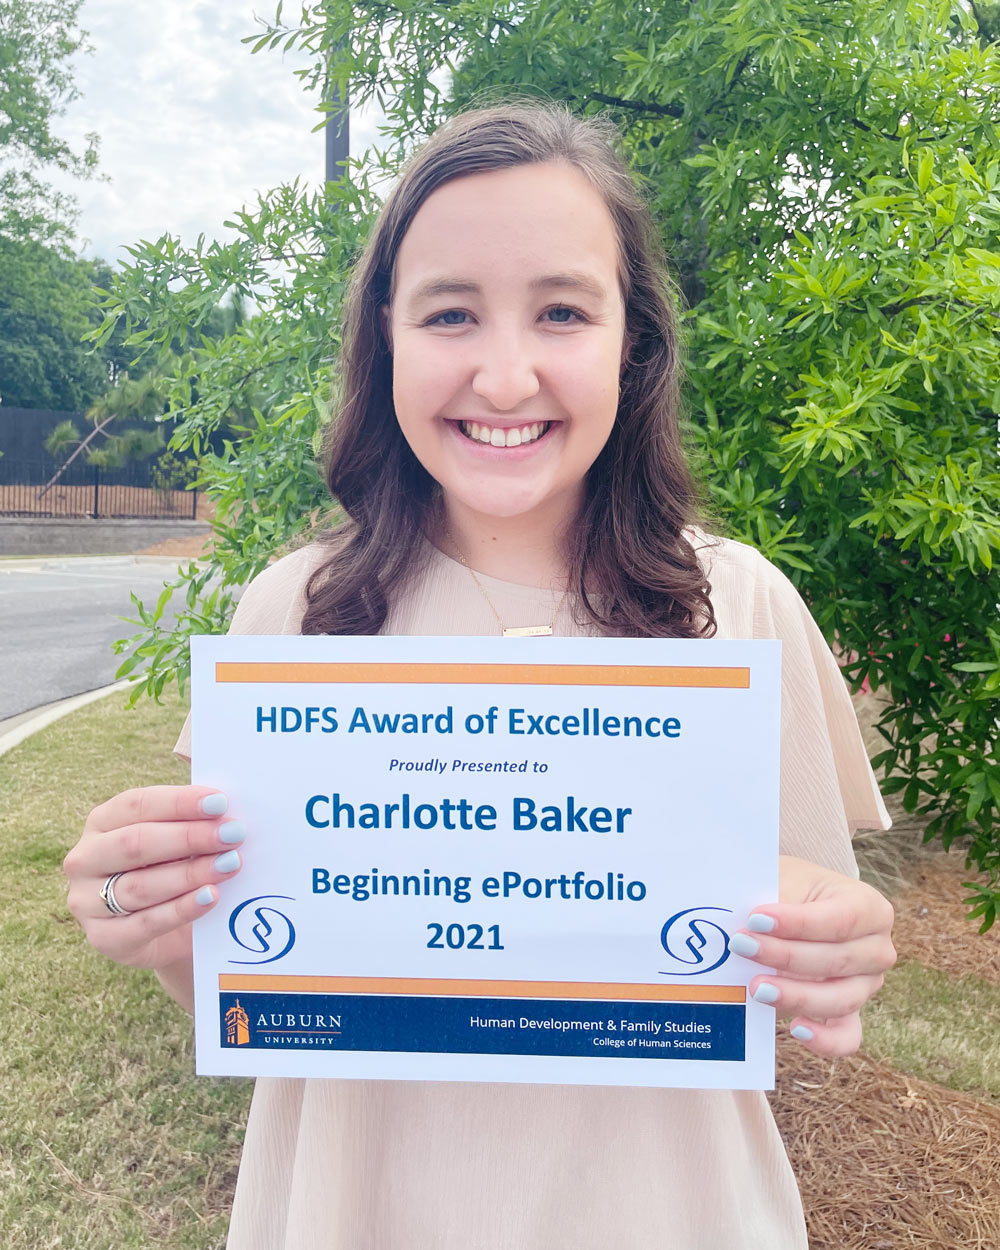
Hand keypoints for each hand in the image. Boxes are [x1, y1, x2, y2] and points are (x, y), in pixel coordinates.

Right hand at [64, 785, 244, 978]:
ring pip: (140, 885)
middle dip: (189, 837)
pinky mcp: (104, 938)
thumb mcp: (178, 838)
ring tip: (230, 864)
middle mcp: (86, 859)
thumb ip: (193, 816)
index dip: (179, 803)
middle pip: (136, 843)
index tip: (220, 803)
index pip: (137, 805)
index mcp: (102, 822)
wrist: (170, 931)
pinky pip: (146, 923)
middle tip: (233, 834)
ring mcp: (87, 901)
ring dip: (190, 873)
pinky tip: (212, 896)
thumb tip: (223, 799)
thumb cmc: (175, 868)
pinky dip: (182, 908)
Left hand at [730, 855, 895, 1056]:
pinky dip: (825, 1040)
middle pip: (838, 960)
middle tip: (740, 946)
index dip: (798, 923)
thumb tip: (738, 919)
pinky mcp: (848, 1012)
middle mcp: (876, 948)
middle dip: (785, 956)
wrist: (791, 904)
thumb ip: (773, 900)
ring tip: (755, 987)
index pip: (840, 919)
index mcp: (868, 907)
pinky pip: (847, 1036)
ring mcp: (866, 984)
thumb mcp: (785, 880)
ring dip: (796, 995)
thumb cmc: (788, 888)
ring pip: (841, 998)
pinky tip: (796, 1029)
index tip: (755, 919)